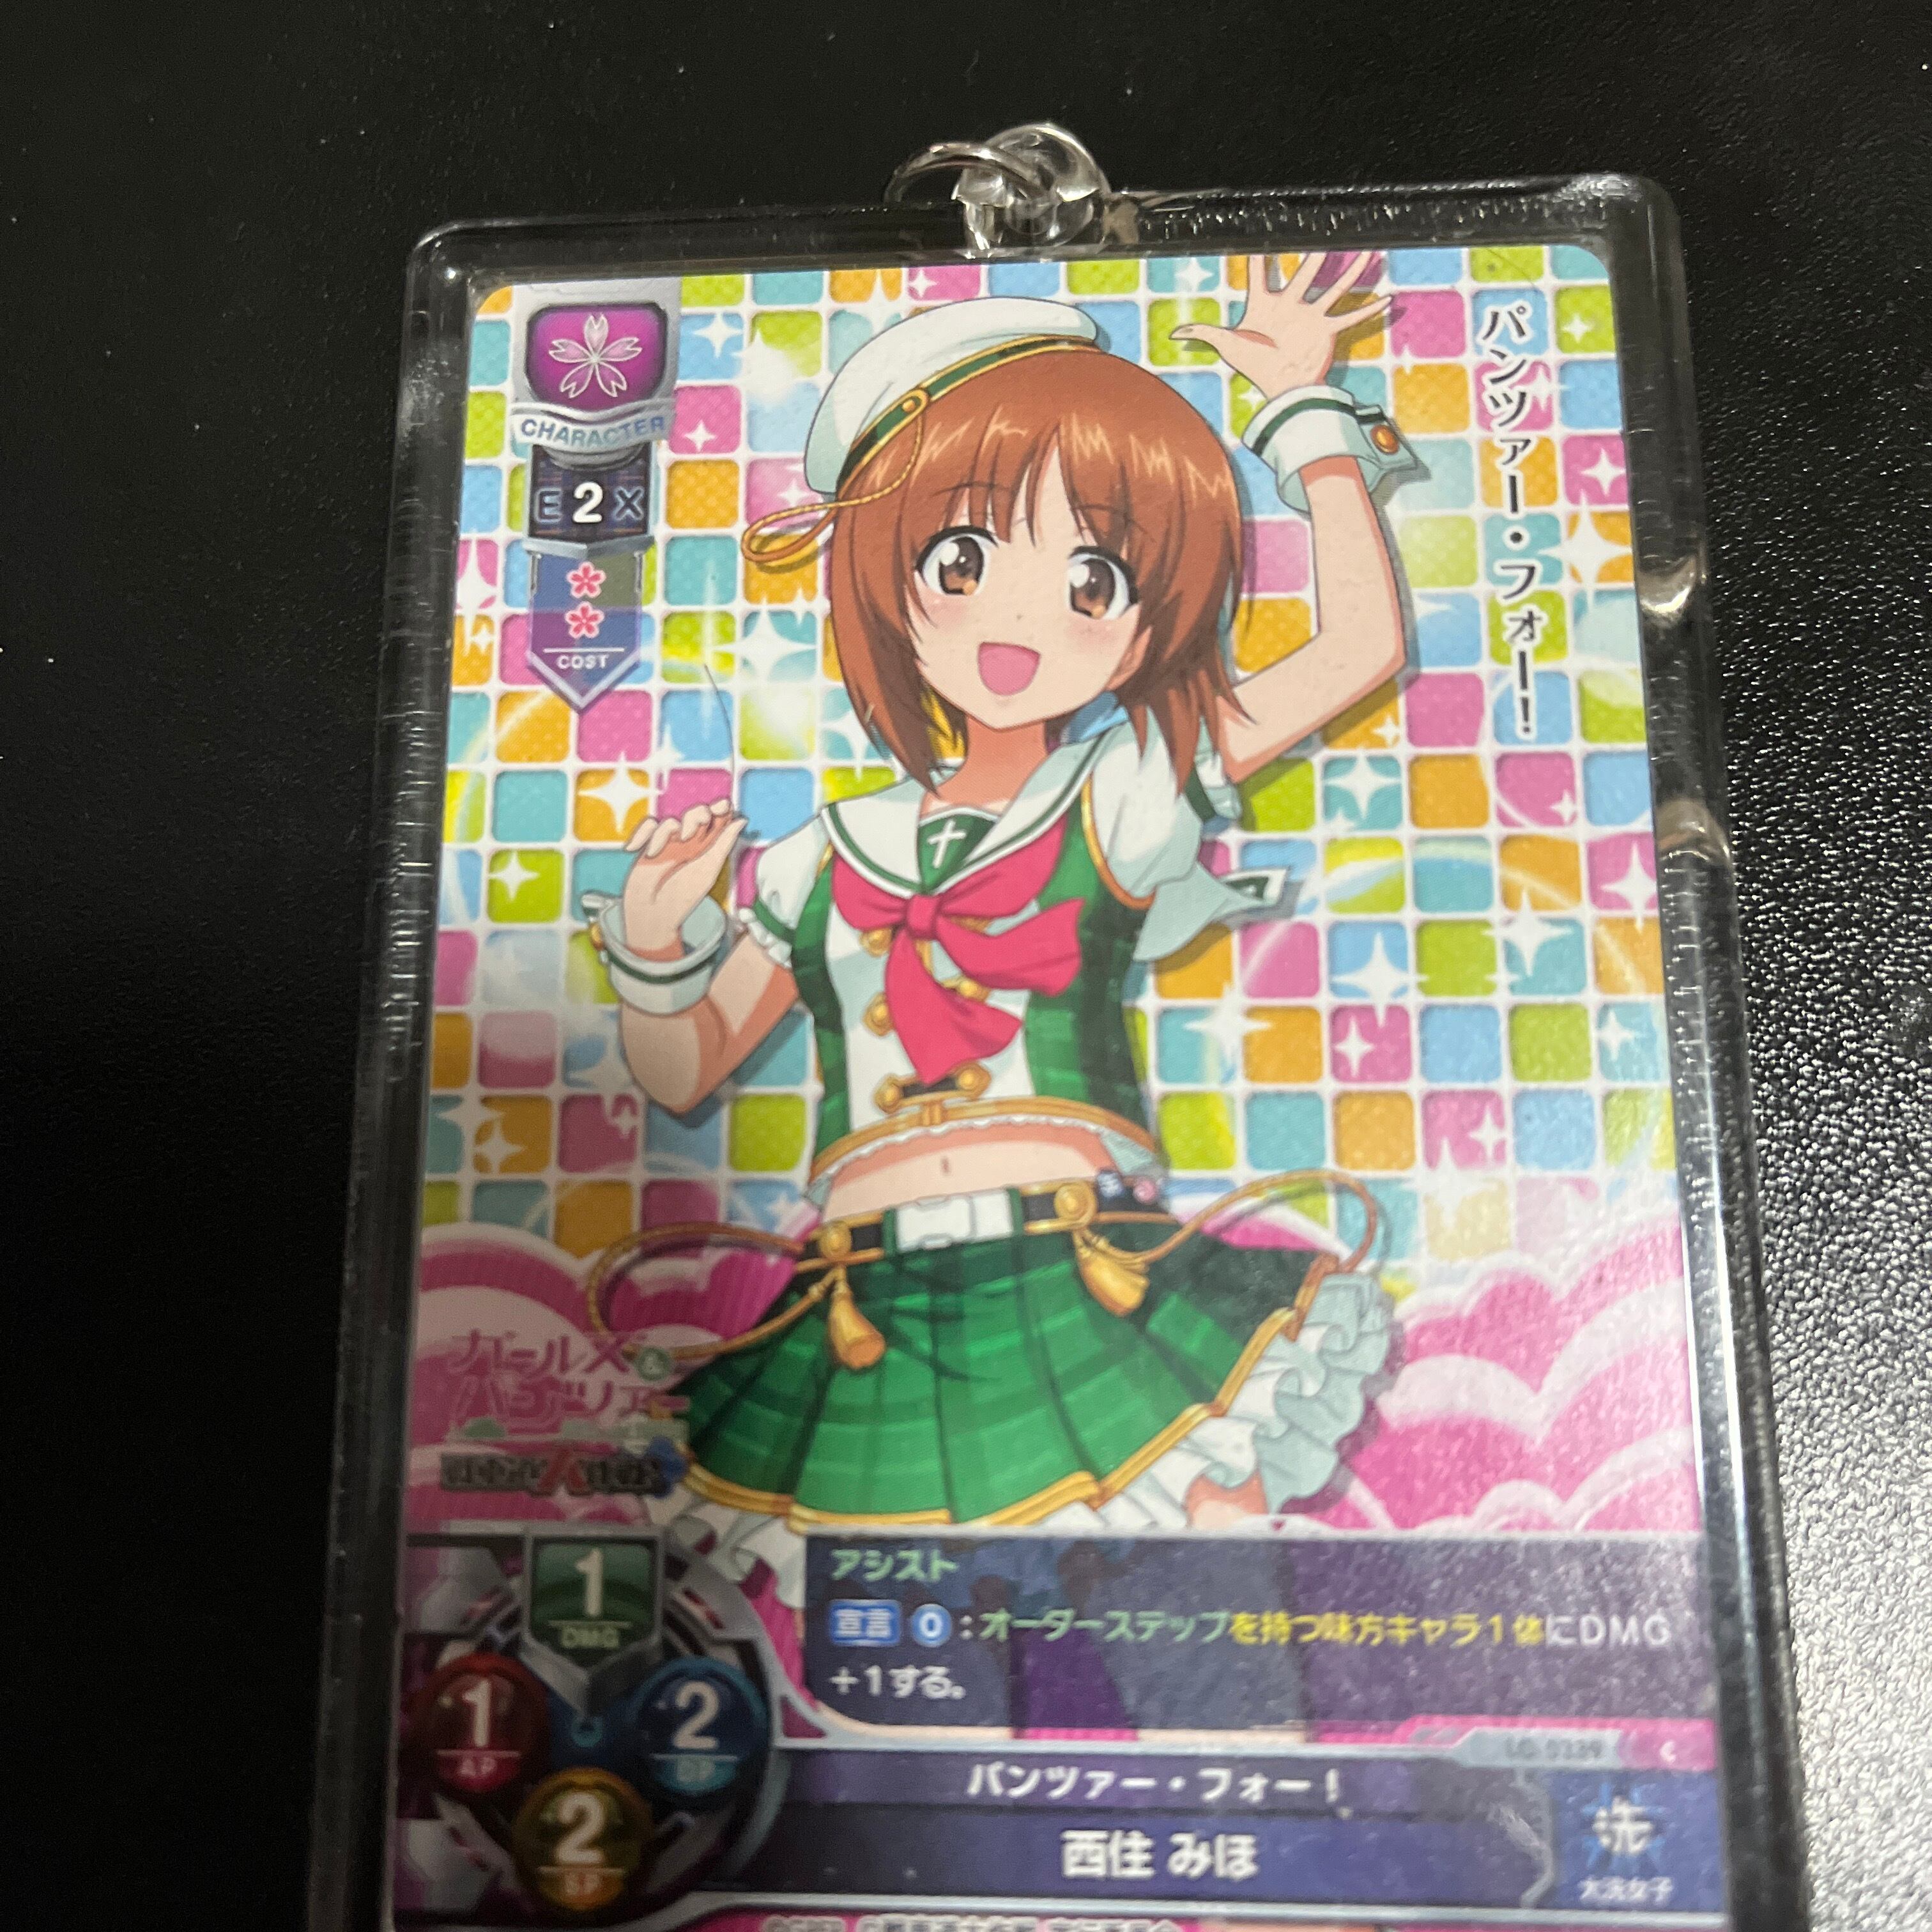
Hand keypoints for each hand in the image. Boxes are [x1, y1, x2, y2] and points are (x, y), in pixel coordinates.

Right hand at [620, 798, 745, 958]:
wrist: (652, 913)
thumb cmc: (682, 895)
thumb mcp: (707, 868)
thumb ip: (723, 843)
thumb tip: (742, 819)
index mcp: (709, 849)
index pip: (718, 820)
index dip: (720, 809)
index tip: (721, 807)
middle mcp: (691, 844)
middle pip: (696, 813)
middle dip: (694, 817)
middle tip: (687, 836)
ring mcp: (670, 844)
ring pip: (670, 820)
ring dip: (663, 834)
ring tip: (657, 855)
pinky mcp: (649, 845)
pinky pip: (648, 825)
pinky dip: (642, 834)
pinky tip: (634, 849)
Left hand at [1173, 252, 1390, 400]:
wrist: (1280, 390)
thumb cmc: (1254, 367)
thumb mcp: (1227, 345)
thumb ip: (1204, 333)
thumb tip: (1175, 332)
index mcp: (1265, 305)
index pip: (1258, 272)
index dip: (1257, 252)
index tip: (1261, 229)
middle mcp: (1290, 306)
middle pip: (1304, 273)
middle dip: (1315, 254)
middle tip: (1325, 231)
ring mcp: (1310, 317)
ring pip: (1335, 288)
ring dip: (1352, 272)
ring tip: (1368, 252)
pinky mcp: (1326, 332)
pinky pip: (1352, 318)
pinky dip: (1370, 310)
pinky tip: (1388, 298)